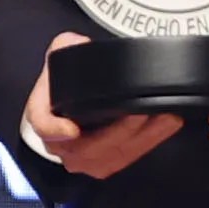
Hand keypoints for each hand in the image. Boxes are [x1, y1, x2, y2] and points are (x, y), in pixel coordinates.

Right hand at [21, 32, 181, 181]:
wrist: (75, 95)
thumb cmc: (67, 79)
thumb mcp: (62, 52)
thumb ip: (68, 46)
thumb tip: (81, 44)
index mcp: (43, 115)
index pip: (43, 126)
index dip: (55, 130)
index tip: (71, 130)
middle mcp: (59, 144)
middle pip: (87, 148)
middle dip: (119, 132)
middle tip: (142, 113)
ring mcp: (82, 158)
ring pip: (111, 157)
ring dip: (142, 139)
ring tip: (164, 118)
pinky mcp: (104, 163)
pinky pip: (126, 159)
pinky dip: (149, 143)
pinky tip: (166, 126)